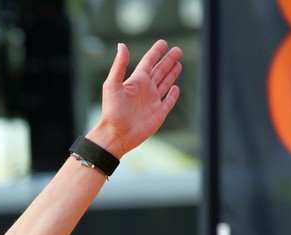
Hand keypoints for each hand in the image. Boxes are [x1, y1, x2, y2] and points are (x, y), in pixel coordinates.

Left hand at [87, 40, 182, 157]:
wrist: (116, 135)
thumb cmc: (111, 111)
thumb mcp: (112, 85)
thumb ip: (119, 65)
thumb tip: (121, 45)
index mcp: (136, 82)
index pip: (148, 62)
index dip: (156, 52)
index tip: (163, 43)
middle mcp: (145, 90)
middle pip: (160, 71)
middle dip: (169, 60)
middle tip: (178, 50)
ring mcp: (152, 102)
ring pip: (165, 83)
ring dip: (172, 73)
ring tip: (179, 63)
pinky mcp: (158, 114)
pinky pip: (168, 101)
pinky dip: (173, 94)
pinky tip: (176, 87)